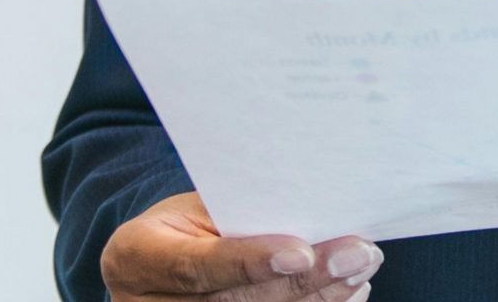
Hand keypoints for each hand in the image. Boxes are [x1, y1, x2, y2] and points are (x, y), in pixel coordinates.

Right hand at [101, 191, 382, 301]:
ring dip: (322, 299)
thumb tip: (318, 207)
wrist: (162, 257)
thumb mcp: (199, 205)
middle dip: (305, 282)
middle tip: (359, 255)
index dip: (250, 262)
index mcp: (135, 256)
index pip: (195, 265)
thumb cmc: (191, 221)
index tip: (302, 252)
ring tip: (362, 269)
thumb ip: (245, 211)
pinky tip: (350, 292)